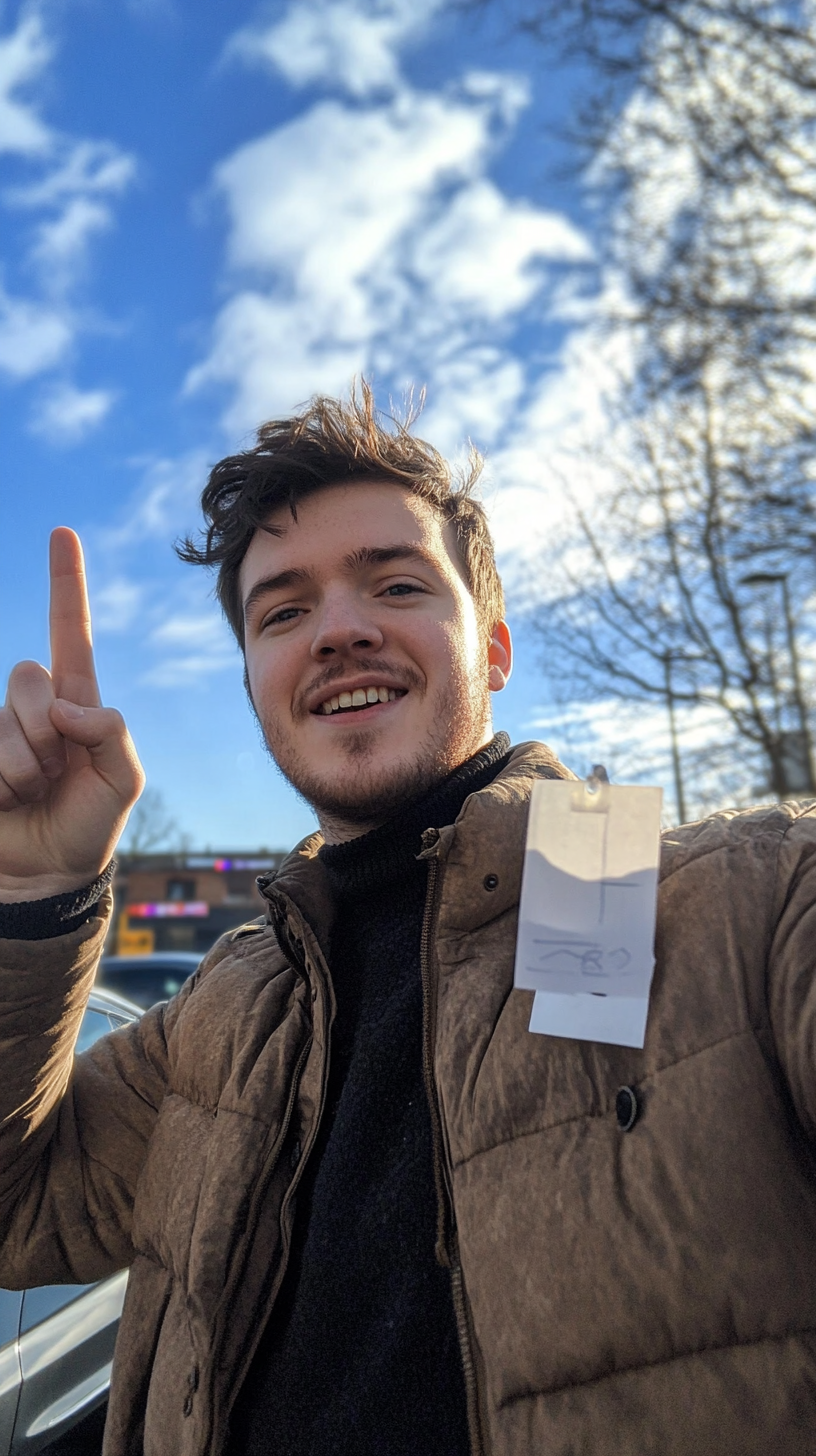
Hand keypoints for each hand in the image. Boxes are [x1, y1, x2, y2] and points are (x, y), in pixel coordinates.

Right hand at [0, 528, 144, 902]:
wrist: (44, 877)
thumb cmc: (86, 826)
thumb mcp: (123, 782)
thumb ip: (111, 733)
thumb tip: (66, 704)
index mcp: (76, 701)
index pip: (71, 632)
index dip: (66, 583)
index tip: (62, 532)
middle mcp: (31, 707)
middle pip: (28, 677)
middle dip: (44, 733)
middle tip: (52, 773)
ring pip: (5, 722)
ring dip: (23, 767)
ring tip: (29, 793)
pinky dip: (2, 783)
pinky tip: (5, 801)